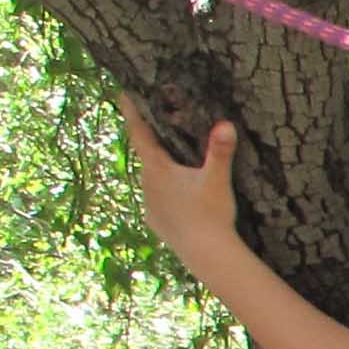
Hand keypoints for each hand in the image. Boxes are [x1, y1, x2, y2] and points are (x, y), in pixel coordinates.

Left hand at [119, 97, 242, 259]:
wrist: (205, 253)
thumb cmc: (210, 214)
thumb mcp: (217, 179)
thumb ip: (220, 150)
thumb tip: (226, 124)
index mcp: (157, 169)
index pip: (140, 134)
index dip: (132, 113)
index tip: (122, 94)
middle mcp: (147, 184)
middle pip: (147, 156)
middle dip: (152, 142)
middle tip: (159, 126)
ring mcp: (149, 204)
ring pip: (152, 179)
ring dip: (160, 169)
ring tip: (173, 163)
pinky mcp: (155, 221)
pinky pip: (157, 200)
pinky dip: (165, 193)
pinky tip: (177, 197)